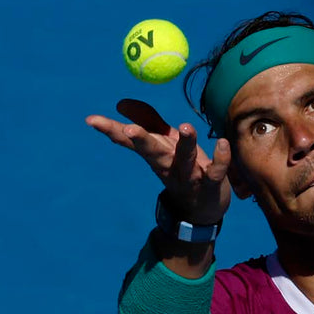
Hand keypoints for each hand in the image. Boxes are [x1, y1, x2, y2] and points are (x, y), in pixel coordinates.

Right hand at [87, 99, 231, 224]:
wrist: (202, 210)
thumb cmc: (181, 169)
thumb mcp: (164, 144)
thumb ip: (147, 121)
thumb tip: (121, 104)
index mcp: (154, 154)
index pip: (129, 141)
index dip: (111, 130)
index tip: (91, 119)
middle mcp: (168, 165)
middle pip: (152, 151)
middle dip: (141, 140)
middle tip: (128, 129)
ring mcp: (189, 176)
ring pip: (185, 159)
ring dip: (186, 144)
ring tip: (185, 127)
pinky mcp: (211, 185)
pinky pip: (216, 171)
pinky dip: (220, 159)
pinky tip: (222, 143)